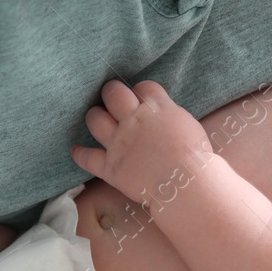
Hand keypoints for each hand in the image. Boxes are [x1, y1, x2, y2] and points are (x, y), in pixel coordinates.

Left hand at [71, 80, 213, 200]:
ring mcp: (119, 143)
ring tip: (98, 119)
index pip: (143, 87)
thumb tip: (164, 115)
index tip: (142, 98)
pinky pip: (87, 158)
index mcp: (157, 108)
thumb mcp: (188, 124)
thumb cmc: (195, 157)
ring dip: (95, 117)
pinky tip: (75, 150)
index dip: (141, 91)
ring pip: (95, 120)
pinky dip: (79, 154)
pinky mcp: (111, 166)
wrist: (185, 183)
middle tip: (113, 98)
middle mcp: (134, 120)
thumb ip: (171, 115)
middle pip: (114, 94)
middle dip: (112, 93)